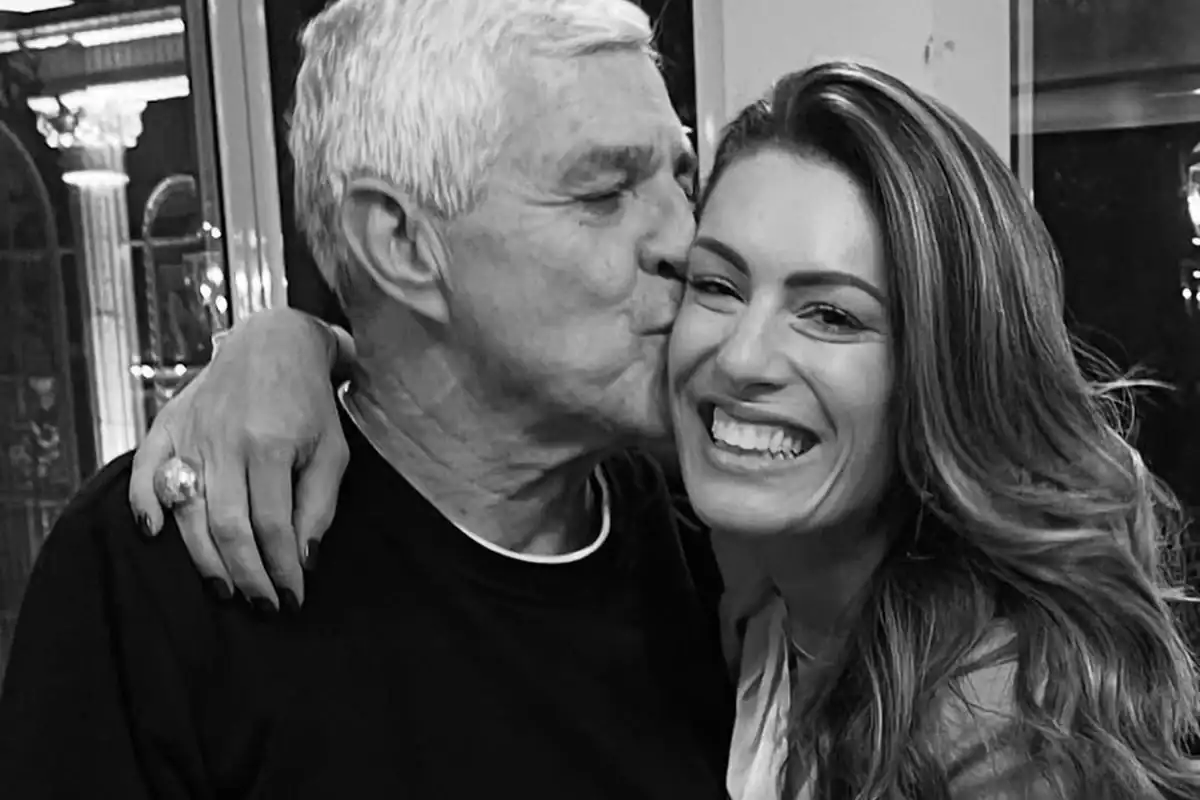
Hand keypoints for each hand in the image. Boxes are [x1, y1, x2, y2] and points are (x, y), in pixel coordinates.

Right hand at [128, 309, 348, 609]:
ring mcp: (193, 434)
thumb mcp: (333, 451)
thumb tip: (303, 560)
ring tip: (225, 590)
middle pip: (227, 527)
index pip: (271, 526)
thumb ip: (319, 505)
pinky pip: (147, 469)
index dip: (281, 569)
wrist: (274, 343)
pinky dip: (144, 502)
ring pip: (189, 511)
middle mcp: (226, 442)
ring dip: (204, 559)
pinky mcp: (169, 425)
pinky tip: (152, 533)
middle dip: (246, 575)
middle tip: (262, 605)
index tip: (292, 598)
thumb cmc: (309, 403)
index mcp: (272, 446)